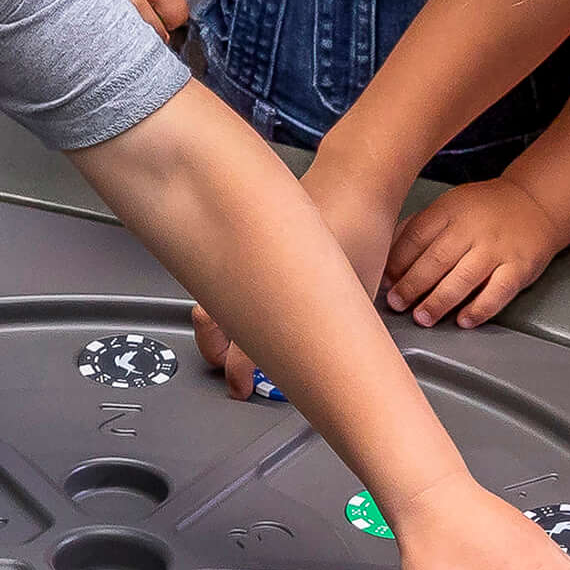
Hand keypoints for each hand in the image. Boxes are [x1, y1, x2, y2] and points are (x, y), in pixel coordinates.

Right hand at [198, 146, 407, 395]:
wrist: (355, 180)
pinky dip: (226, 288)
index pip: (242, 354)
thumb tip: (328, 353)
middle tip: (231, 370)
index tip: (244, 389)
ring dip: (214, 321)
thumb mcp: (356, 296)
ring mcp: (242, 251)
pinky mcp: (247, 234)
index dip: (239, 378)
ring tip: (227, 337)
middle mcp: (248, 275)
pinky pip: (223, 268)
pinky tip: (242, 295)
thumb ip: (336, 328)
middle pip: (209, 324)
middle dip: (215, 351)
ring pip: (208, 295)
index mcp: (274, 299)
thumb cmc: (361, 231)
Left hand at [385, 178, 567, 327]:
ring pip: (464, 278)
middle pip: (436, 259)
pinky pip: (498, 292)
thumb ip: (419, 228)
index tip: (384, 283)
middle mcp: (473, 228)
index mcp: (450, 210)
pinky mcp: (519, 266)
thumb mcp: (449, 206)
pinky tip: (463, 321)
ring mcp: (497, 248)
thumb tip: (387, 260)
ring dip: (439, 301)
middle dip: (412, 285)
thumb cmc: (483, 210)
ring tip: (422, 317)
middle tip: (397, 304)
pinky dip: (479, 309)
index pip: (416, 237)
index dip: (397, 262)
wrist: (535, 203)